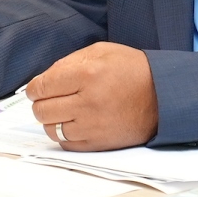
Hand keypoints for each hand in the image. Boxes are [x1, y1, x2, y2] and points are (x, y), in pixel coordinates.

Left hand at [26, 43, 158, 150]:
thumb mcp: (101, 52)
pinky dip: (64, 134)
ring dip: (52, 120)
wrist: (163, 96)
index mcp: (87, 74)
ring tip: (63, 111)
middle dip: (40, 103)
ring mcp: (94, 126)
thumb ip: (68, 62)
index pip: (42, 86)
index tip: (36, 89)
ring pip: (51, 129)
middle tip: (49, 99)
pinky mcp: (100, 143)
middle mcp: (88, 102)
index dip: (34, 88)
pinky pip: (66, 144)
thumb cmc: (131, 70)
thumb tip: (43, 80)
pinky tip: (73, 123)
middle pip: (42, 110)